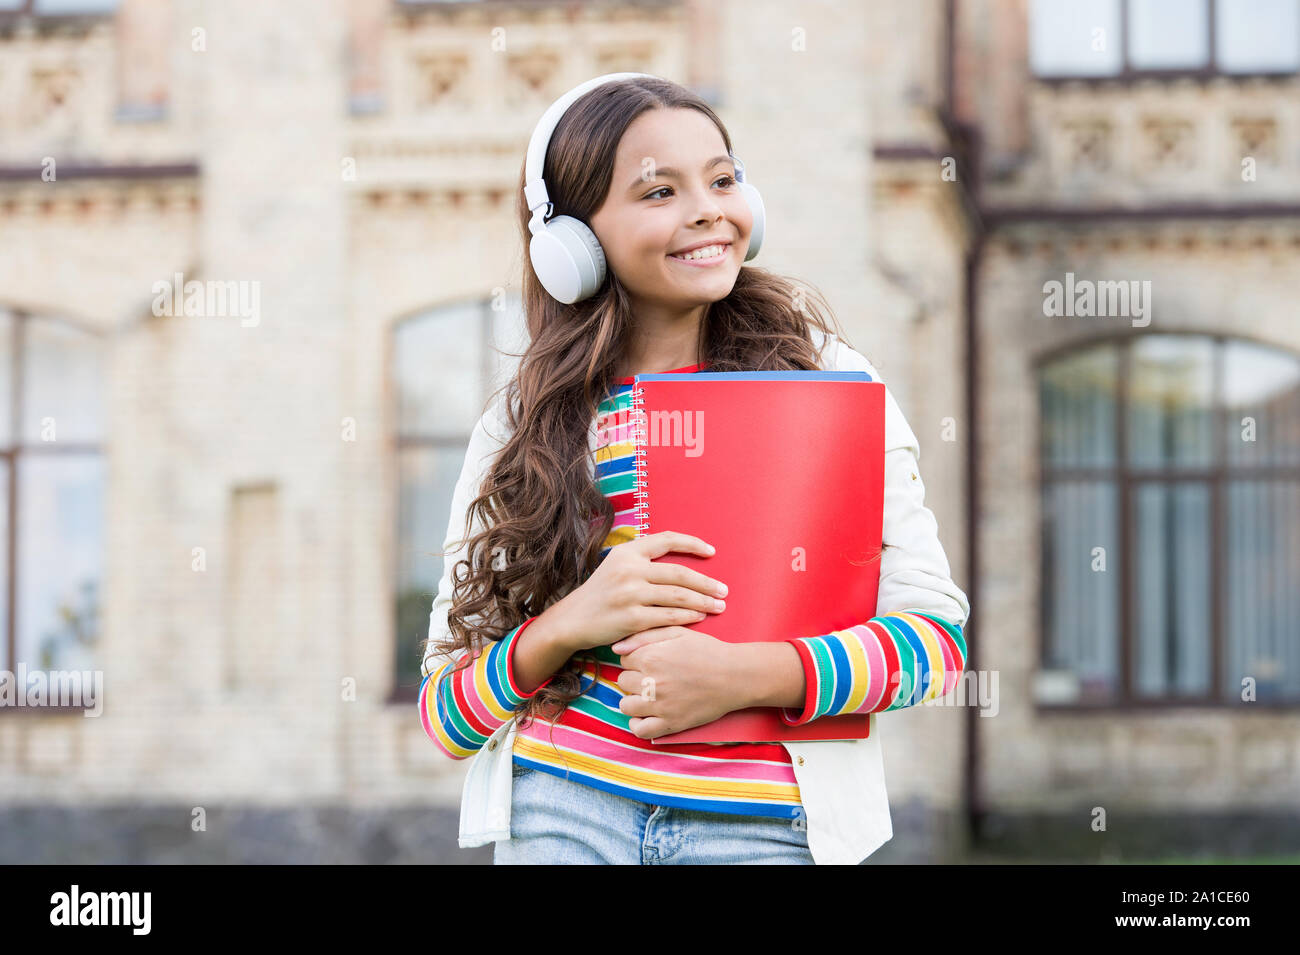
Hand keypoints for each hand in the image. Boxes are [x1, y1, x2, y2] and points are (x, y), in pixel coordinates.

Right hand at [540, 531, 728, 653]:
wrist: (573, 619)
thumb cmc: (601, 593)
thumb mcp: (616, 565)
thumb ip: (643, 559)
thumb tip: (679, 557)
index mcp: (627, 551)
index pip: (667, 539)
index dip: (693, 544)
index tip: (712, 552)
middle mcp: (629, 569)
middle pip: (679, 573)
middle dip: (707, 583)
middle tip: (724, 590)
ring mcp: (630, 594)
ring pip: (678, 596)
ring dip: (703, 602)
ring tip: (719, 606)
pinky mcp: (631, 618)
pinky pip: (668, 617)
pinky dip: (688, 617)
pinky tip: (699, 617)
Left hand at [612, 626, 746, 739]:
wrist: (736, 675)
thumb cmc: (707, 651)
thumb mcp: (677, 633)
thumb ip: (644, 636)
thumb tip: (615, 647)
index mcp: (651, 657)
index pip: (624, 660)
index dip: (636, 659)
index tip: (650, 660)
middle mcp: (651, 682)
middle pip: (623, 681)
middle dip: (634, 678)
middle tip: (652, 676)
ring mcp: (659, 705)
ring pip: (626, 705)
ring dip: (634, 700)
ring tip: (648, 695)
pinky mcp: (670, 723)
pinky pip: (640, 730)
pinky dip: (638, 724)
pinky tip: (646, 715)